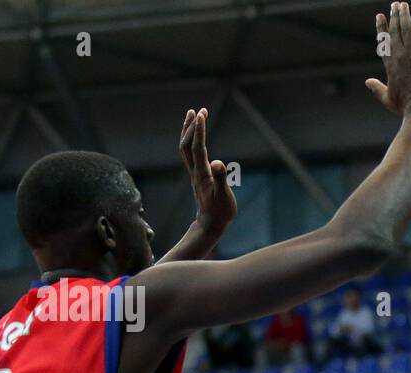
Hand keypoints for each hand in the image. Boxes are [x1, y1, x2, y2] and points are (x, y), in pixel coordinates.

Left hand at [178, 108, 235, 233]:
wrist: (211, 224)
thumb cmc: (220, 212)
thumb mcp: (224, 196)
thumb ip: (221, 179)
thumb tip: (218, 163)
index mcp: (202, 174)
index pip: (198, 147)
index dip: (199, 131)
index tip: (201, 114)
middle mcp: (195, 171)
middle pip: (187, 144)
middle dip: (192, 126)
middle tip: (200, 110)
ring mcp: (195, 173)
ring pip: (186, 147)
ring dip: (189, 131)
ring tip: (194, 115)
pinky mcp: (198, 175)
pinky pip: (191, 153)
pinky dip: (192, 140)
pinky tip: (197, 136)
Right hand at [365, 3, 410, 116]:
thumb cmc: (406, 107)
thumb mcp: (388, 99)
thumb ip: (377, 88)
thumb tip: (367, 82)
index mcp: (390, 64)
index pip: (383, 41)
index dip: (381, 27)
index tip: (379, 16)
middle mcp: (399, 55)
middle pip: (394, 30)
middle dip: (393, 16)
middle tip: (394, 5)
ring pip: (407, 28)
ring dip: (405, 14)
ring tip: (404, 5)